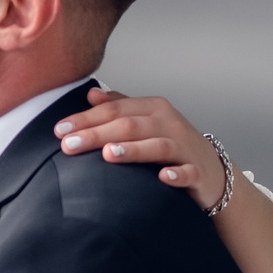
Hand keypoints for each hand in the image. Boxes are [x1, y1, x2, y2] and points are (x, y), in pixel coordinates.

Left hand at [54, 89, 227, 207]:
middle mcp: (169, 124)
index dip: (86, 118)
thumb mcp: (146, 121)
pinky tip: (162, 177)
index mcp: (153, 109)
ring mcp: (185, 148)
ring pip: (157, 146)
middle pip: (129, 126)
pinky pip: (187, 172)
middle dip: (96, 134)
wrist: (212, 171)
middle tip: (69, 145)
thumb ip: (119, 107)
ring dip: (133, 150)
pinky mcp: (197, 172)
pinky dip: (175, 174)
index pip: (114, 110)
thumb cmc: (172, 144)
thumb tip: (91, 94)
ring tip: (108, 154)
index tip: (60, 130)